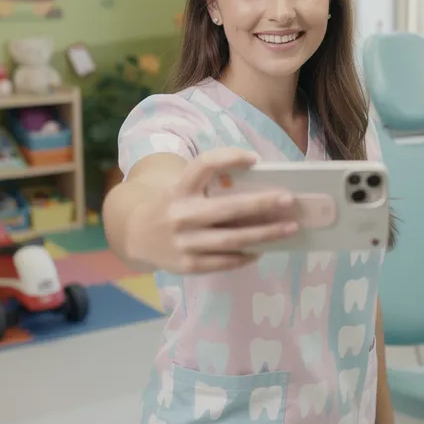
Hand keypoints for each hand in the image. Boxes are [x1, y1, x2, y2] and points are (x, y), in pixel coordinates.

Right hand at [125, 148, 298, 273]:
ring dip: (264, 234)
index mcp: (179, 189)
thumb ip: (210, 186)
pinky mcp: (188, 265)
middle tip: (289, 200)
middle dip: (261, 204)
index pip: (204, 165)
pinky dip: (245, 255)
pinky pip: (224, 261)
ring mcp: (184, 242)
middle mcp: (181, 214)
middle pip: (228, 208)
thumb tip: (260, 188)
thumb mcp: (181, 187)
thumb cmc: (171, 206)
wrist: (135, 235)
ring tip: (289, 229)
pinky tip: (262, 249)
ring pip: (232, 240)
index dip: (229, 158)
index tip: (254, 159)